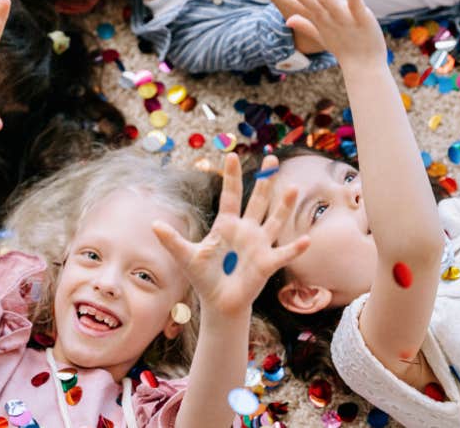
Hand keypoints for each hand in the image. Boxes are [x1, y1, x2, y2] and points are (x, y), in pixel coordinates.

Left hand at [153, 154, 309, 318]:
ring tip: (293, 188)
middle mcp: (246, 230)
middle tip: (272, 159)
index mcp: (226, 225)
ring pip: (275, 220)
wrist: (220, 303)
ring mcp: (259, 244)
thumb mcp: (186, 257)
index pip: (230, 195)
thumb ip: (173, 240)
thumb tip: (154, 225)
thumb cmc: (204, 278)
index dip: (231, 176)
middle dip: (264, 180)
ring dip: (283, 206)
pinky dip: (295, 248)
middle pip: (258, 200)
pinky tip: (306, 240)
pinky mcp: (267, 262)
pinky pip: (284, 253)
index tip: (232, 155)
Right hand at [261, 0, 384, 68]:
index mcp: (319, 19)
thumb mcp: (323, 36)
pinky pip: (354, 3)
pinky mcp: (361, 18)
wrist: (365, 67)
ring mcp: (343, 18)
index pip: (297, 3)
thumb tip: (288, 19)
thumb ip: (306, 26)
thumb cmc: (345, 50)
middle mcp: (328, 17)